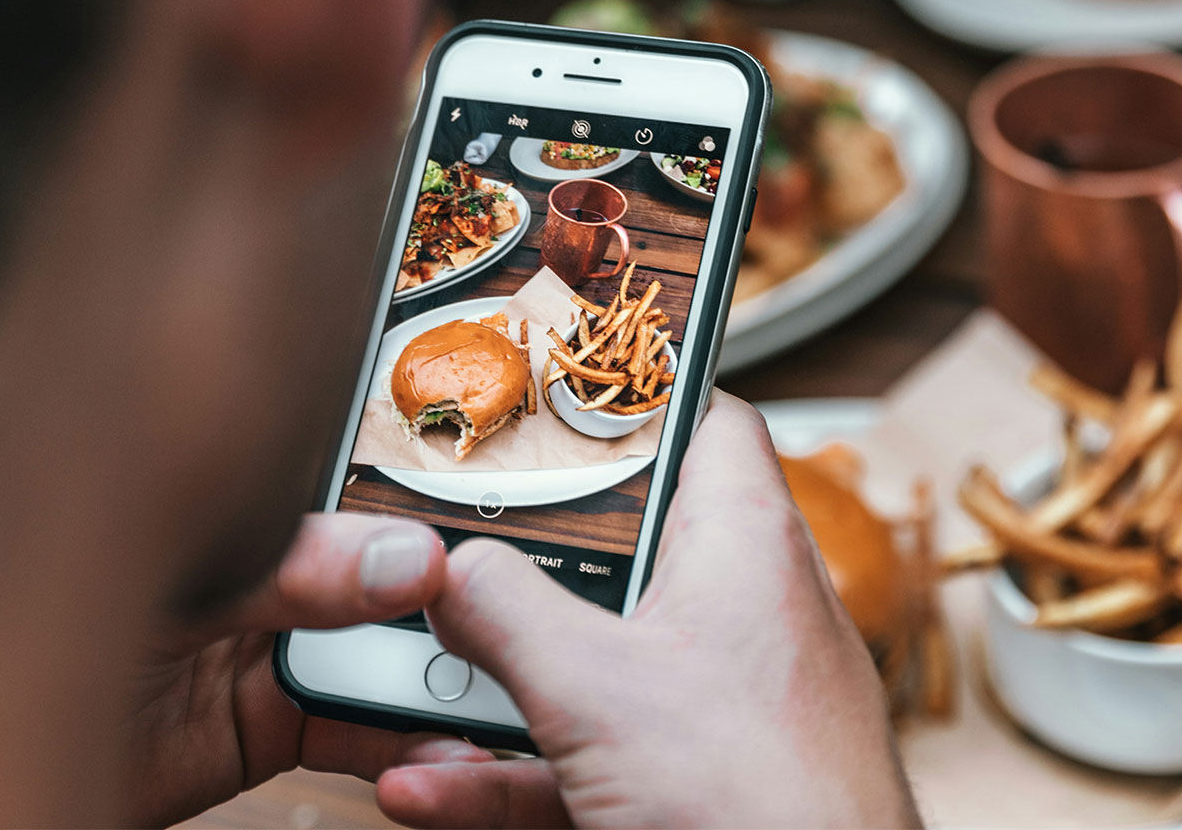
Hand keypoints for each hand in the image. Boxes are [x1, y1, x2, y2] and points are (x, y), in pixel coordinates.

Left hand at [122, 513, 492, 825]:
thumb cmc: (41, 630)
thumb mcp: (181, 587)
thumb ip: (289, 570)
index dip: (424, 542)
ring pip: (379, 666)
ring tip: (476, 702)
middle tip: (498, 647)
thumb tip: (398, 558)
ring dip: (428, 687)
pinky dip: (398, 741)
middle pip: (385, 594)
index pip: (361, 518)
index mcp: (253, 523)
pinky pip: (352, 732)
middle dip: (441, 622)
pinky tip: (431, 744)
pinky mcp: (269, 727)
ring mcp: (270, 657)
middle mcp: (270, 584)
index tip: (482, 572)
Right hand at [377, 391, 919, 828]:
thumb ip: (506, 612)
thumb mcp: (594, 688)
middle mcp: (744, 605)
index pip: (707, 416)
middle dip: (537, 555)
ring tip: (421, 671)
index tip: (557, 392)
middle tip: (460, 536)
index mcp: (742, 539)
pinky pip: (602, 744)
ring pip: (603, 654)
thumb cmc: (760, 801)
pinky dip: (525, 763)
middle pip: (632, 540)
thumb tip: (445, 567)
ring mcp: (725, 694)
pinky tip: (437, 784)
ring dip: (511, 674)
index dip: (639, 393)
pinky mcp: (704, 771)